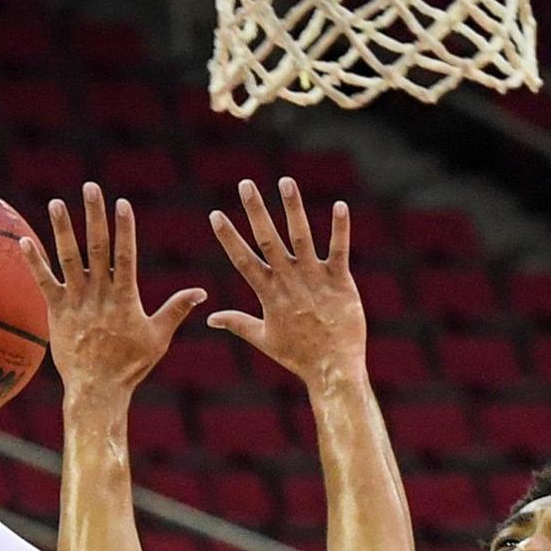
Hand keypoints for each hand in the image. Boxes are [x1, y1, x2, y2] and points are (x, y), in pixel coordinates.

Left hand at [21, 184, 205, 404]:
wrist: (97, 389)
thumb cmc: (130, 366)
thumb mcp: (159, 337)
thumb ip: (176, 309)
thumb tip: (201, 292)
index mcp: (125, 298)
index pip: (125, 255)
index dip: (124, 228)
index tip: (121, 204)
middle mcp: (99, 295)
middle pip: (97, 247)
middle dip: (94, 215)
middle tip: (91, 187)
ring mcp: (76, 302)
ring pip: (68, 259)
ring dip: (62, 230)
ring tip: (56, 203)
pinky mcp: (56, 312)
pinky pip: (43, 282)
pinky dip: (33, 262)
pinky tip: (23, 240)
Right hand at [208, 178, 366, 387]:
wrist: (333, 368)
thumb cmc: (298, 355)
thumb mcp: (263, 339)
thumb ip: (237, 323)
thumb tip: (210, 318)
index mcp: (269, 294)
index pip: (243, 260)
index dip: (229, 237)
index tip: (215, 214)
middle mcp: (290, 282)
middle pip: (268, 240)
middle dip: (255, 211)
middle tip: (245, 184)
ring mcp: (315, 280)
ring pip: (301, 238)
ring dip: (293, 209)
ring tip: (285, 181)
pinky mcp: (340, 282)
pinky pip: (339, 250)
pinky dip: (340, 229)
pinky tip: (339, 205)